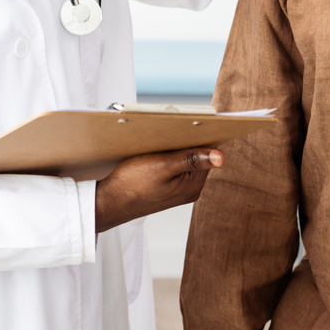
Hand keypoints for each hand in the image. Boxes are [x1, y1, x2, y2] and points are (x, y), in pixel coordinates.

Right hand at [95, 147, 223, 232]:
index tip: (189, 126)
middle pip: (197, 156)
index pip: (208, 154)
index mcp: (193, 185)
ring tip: (158, 146)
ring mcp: (178, 190)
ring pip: (184, 160)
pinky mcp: (167, 188)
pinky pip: (174, 167)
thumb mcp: (162, 166)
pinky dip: (166, 157)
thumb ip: (191, 160)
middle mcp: (189, 190)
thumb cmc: (131, 186)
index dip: (199, 137)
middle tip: (168, 135)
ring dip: (174, 149)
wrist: (109, 203)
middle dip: (185, 143)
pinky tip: (153, 155)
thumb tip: (220, 156)